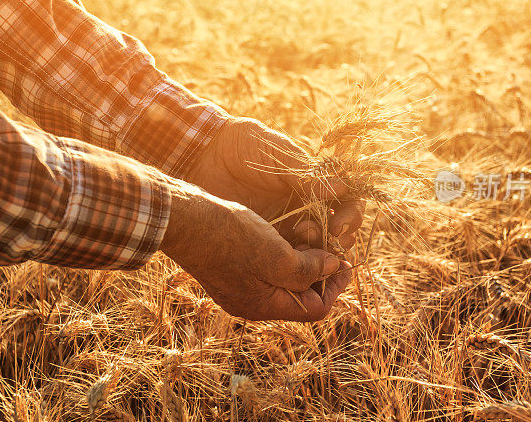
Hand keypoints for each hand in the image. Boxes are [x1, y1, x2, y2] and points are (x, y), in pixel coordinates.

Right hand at [159, 181, 351, 320]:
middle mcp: (253, 303)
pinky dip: (282, 251)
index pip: (316, 309)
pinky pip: (266, 268)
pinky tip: (284, 230)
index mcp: (265, 307)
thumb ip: (309, 268)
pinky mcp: (231, 270)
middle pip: (300, 294)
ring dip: (301, 255)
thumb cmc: (230, 238)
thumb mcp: (278, 255)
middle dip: (319, 267)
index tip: (346, 260)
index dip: (335, 285)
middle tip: (326, 240)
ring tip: (306, 229)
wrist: (184, 222)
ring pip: (284, 278)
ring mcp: (240, 287)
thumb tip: (335, 267)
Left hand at [187, 117, 364, 250]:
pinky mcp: (265, 239)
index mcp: (313, 184)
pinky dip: (295, 263)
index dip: (350, 216)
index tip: (339, 225)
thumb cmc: (245, 146)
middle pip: (336, 230)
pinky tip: (292, 262)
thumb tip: (342, 187)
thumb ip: (308, 175)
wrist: (205, 153)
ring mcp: (285, 224)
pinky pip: (287, 257)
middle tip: (330, 241)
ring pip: (315, 248)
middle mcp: (304, 207)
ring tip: (308, 248)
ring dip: (320, 253)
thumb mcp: (278, 155)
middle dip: (340, 240)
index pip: (346, 202)